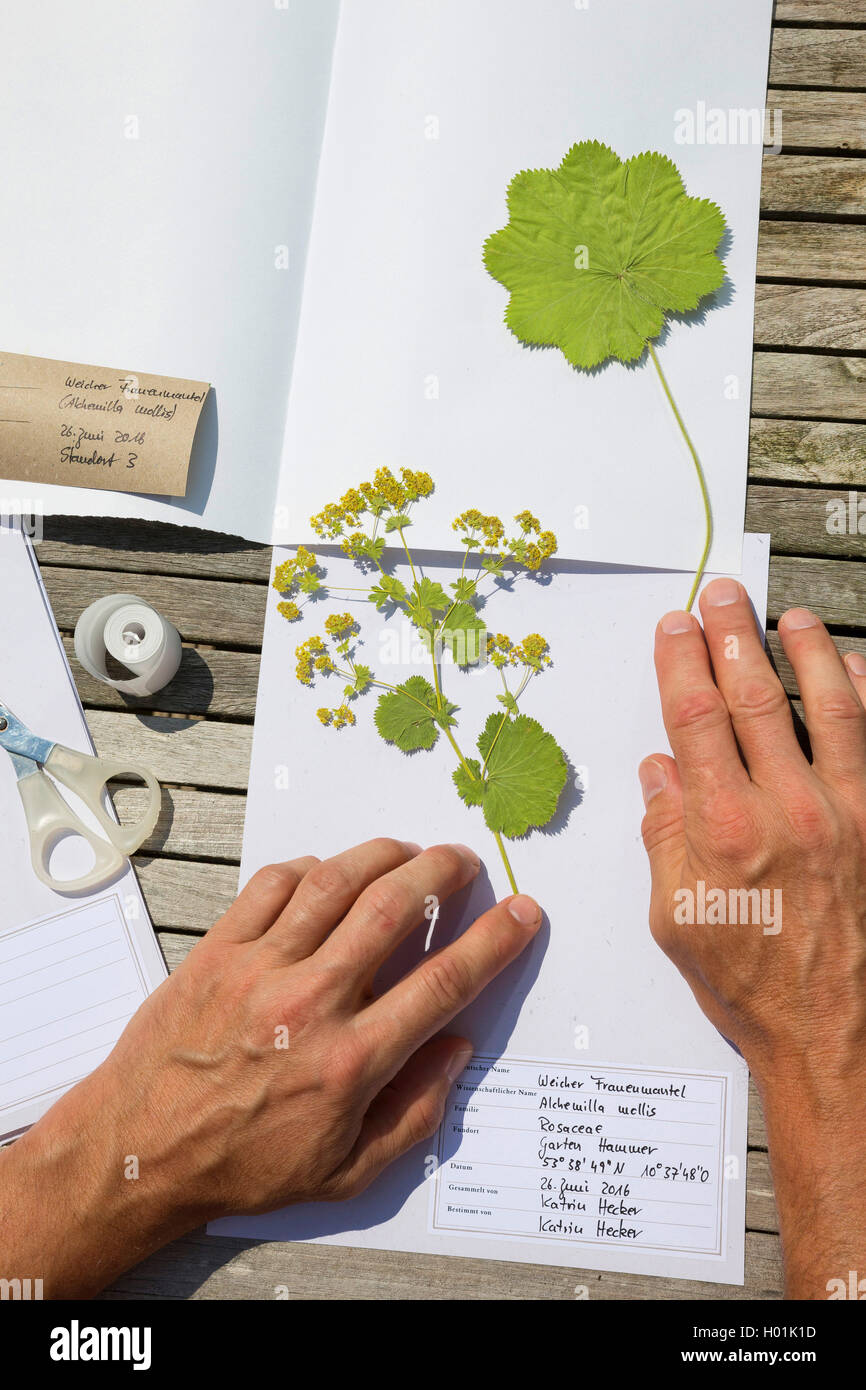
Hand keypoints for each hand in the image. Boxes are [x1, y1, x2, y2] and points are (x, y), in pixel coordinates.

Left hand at [0, 839, 540, 1296]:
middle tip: (464, 862)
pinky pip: (272, 885)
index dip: (494, 941)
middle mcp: (311, 1003)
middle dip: (443, 873)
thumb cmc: (242, 1164)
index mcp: (351, 1061)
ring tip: (408, 852)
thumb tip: (456, 1051)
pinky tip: (328, 872)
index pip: (442, 983)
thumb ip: (414, 1114)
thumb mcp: (346, 1171)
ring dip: (383, 855)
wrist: (140, 1152)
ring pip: (335, 882)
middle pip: (394, 909)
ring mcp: (260, 969)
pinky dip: (310, 867)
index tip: (521, 914)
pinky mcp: (218, 950)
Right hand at [639, 578, 865, 1297]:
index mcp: (724, 830)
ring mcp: (846, 813)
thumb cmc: (749, 985)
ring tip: (791, 617)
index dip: (681, 663)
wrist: (835, 1036)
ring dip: (806, 653)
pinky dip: (864, 702)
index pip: (695, 718)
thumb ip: (665, 837)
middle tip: (723, 596)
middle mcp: (788, 809)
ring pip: (825, 708)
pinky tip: (856, 672)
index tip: (675, 627)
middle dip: (733, 637)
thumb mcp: (676, 919)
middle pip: (753, 698)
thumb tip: (659, 772)